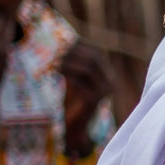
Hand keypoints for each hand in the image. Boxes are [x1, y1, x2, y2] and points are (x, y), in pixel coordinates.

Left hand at [60, 40, 112, 155]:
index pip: (96, 52)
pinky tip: (56, 71)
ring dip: (70, 62)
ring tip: (54, 58)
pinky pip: (82, 83)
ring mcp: (104, 90)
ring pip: (88, 69)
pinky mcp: (95, 99)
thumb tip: (62, 40)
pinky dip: (69, 75)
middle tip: (57, 46)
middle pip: (94, 58)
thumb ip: (73, 63)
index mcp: (107, 73)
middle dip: (75, 51)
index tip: (63, 38)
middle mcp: (110, 80)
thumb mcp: (73, 78)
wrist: (75, 126)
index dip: (81, 44)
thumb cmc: (71, 100)